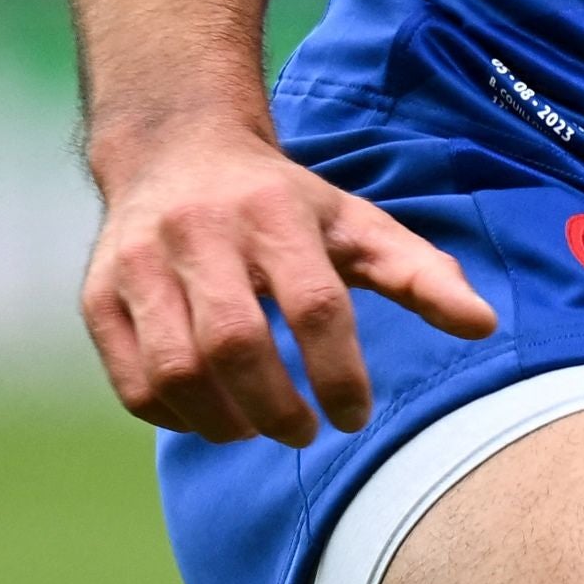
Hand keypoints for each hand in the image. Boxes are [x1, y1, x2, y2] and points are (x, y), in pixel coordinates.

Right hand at [81, 117, 496, 443]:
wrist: (175, 150)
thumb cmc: (282, 204)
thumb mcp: (356, 223)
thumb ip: (420, 273)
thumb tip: (484, 325)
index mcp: (277, 216)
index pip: (314, 305)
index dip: (339, 371)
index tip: (354, 415)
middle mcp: (201, 235)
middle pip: (236, 343)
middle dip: (276, 406)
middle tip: (305, 433)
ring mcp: (140, 266)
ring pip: (176, 369)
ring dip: (223, 420)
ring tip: (258, 429)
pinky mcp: (99, 297)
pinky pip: (133, 381)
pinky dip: (173, 416)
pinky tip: (210, 418)